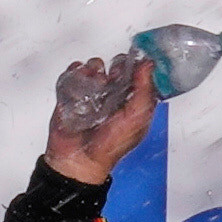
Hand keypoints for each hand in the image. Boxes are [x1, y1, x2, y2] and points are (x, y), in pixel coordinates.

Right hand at [45, 49, 159, 189]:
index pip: (139, 73)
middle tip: (114, 77)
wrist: (80, 159)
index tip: (135, 63)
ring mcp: (92, 93)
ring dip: (94, 70)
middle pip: (116, 65)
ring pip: (94, 66)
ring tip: (94, 87)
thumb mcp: (137, 117)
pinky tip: (79, 87)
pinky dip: (75, 74)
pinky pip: (74, 73)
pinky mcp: (72, 93)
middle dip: (116, 66)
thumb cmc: (110, 145)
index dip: (138, 66)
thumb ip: (145, 89)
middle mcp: (113, 95)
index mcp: (132, 100)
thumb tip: (148, 64)